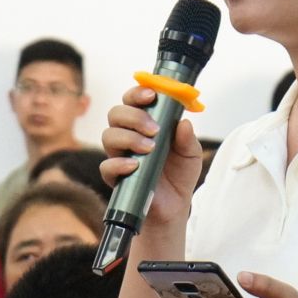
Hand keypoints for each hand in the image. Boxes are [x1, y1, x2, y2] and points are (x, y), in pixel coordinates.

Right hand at [100, 84, 203, 228]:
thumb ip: (188, 139)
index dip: (137, 93)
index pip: (132, 100)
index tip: (151, 95)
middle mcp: (127, 135)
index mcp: (144, 123)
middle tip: (154, 129)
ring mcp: (119, 155)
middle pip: (116, 113)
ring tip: (149, 148)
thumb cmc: (179, 173)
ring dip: (128, 138)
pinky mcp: (115, 176)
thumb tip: (184, 123)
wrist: (175, 204)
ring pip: (108, 135)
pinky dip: (119, 163)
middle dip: (133, 116)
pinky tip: (134, 166)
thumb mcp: (191, 154)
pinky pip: (106, 165)